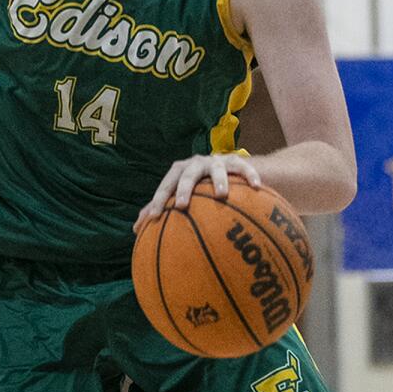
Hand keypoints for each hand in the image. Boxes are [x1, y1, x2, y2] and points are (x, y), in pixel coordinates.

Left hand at [133, 153, 261, 233]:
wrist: (226, 167)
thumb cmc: (197, 187)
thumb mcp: (178, 196)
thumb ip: (160, 210)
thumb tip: (135, 231)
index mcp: (178, 173)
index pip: (165, 186)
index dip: (158, 200)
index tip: (153, 218)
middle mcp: (195, 164)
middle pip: (186, 174)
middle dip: (183, 188)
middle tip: (181, 205)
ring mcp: (216, 161)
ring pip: (216, 168)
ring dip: (218, 180)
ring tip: (222, 195)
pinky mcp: (236, 161)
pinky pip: (244, 167)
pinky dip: (250, 175)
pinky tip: (256, 187)